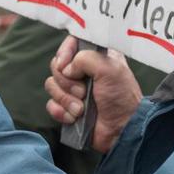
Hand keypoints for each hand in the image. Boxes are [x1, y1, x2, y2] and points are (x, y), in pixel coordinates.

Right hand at [45, 36, 143, 152]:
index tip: (66, 64)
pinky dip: (61, 112)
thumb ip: (86, 58)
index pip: (70, 44)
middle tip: (83, 92)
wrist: (121, 130)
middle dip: (67, 82)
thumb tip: (66, 69)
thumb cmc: (122, 98)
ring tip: (81, 108)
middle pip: (56, 66)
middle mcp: (82, 71)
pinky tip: (74, 116)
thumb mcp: (110, 69)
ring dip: (66, 99)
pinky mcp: (67, 107)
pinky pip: (51, 104)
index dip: (64, 52)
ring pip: (51, 85)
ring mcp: (73, 90)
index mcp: (95, 57)